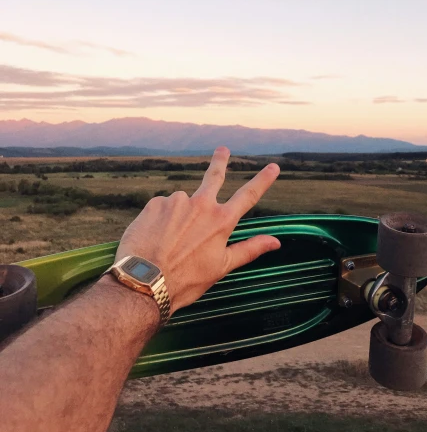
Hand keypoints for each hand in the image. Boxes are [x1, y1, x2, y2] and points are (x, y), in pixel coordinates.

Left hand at [115, 147, 280, 312]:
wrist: (144, 283)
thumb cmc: (186, 280)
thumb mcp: (222, 267)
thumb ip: (249, 250)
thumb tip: (276, 242)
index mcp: (221, 221)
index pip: (248, 196)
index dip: (262, 180)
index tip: (273, 167)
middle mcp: (201, 204)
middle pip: (214, 176)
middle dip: (220, 161)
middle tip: (223, 149)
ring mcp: (177, 201)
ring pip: (182, 204)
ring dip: (179, 216)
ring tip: (169, 242)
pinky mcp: (155, 203)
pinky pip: (162, 208)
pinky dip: (161, 220)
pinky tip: (155, 237)